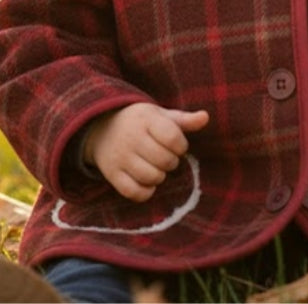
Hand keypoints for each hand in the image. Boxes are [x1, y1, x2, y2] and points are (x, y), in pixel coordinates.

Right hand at [83, 103, 209, 201]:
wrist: (101, 127)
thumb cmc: (140, 122)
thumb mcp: (160, 115)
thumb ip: (183, 120)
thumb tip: (205, 117)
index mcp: (146, 120)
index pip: (172, 137)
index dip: (181, 145)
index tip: (177, 145)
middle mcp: (131, 138)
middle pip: (164, 160)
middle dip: (171, 161)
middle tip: (166, 157)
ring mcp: (120, 157)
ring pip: (151, 177)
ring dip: (159, 176)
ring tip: (156, 167)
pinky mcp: (112, 174)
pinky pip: (134, 192)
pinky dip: (145, 192)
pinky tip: (147, 182)